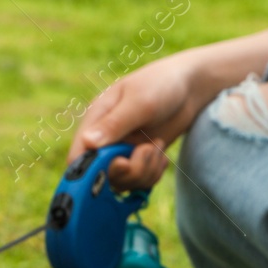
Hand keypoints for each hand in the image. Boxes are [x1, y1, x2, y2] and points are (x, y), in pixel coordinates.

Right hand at [67, 55, 202, 190]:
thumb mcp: (139, 103)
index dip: (91, 171)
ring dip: (144, 172)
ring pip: (123, 183)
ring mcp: (121, 153)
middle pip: (102, 176)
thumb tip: (87, 143)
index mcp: (95, 122)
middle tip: (147, 150)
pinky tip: (161, 154)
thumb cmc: (161, 85)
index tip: (121, 164)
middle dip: (129, 170)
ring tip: (157, 146)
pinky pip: (139, 183)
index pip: (78, 157)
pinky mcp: (137, 161)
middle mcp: (105, 141)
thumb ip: (114, 124)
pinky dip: (152, 175)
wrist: (188, 87)